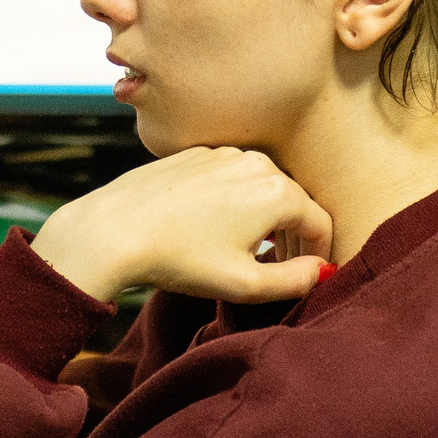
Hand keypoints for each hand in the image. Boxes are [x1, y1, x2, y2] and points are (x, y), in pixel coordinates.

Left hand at [31, 146, 333, 304]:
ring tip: (249, 252)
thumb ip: (296, 280)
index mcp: (278, 192)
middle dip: (294, 236)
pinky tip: (215, 229)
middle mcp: (257, 163)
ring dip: (265, 217)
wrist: (116, 228)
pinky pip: (231, 178)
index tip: (309, 275)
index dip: (321, 253)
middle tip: (282, 269)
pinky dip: (236, 201)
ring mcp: (224, 154)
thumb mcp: (246, 284)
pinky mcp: (196, 154)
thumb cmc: (181, 259)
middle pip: (294, 202)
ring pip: (262, 187)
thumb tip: (321, 270)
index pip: (320, 224)